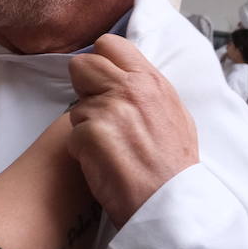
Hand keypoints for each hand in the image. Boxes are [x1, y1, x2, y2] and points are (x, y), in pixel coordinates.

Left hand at [67, 35, 198, 228]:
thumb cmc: (174, 166)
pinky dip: (82, 153)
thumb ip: (149, 90)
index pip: (109, 44)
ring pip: (76, 107)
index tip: (104, 83)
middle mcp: (130, 89)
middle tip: (97, 115)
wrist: (171, 204)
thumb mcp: (175, 114)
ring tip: (110, 150)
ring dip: (85, 128)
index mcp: (151, 81)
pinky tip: (103, 165)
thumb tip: (129, 75)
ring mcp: (109, 110)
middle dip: (83, 89)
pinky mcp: (91, 135)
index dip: (100, 63)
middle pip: (81, 66)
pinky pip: (72, 137)